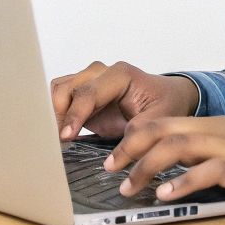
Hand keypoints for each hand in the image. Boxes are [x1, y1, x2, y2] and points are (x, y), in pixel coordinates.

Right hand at [50, 61, 199, 139]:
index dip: (75, 115)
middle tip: (59, 141)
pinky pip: (62, 98)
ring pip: (59, 89)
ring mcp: (90, 80)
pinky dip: (58, 114)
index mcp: (120, 75)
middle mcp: (100, 73)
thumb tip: (117, 152)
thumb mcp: (161, 120)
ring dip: (56, 113)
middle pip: (66, 87)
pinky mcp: (84, 93)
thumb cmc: (165, 104)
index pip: (88, 93)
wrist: (168, 97)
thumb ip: (139, 132)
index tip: (66, 136)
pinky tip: (63, 134)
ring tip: (59, 138)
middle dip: (60, 114)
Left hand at [105, 115, 224, 209]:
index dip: (131, 137)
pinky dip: (182, 182)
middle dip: (128, 148)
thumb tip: (172, 173)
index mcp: (213, 126)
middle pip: (159, 129)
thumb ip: (208, 158)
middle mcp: (218, 131)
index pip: (160, 123)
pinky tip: (166, 195)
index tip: (111, 156)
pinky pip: (208, 171)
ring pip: (176, 146)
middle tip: (108, 169)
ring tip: (129, 186)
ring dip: (146, 167)